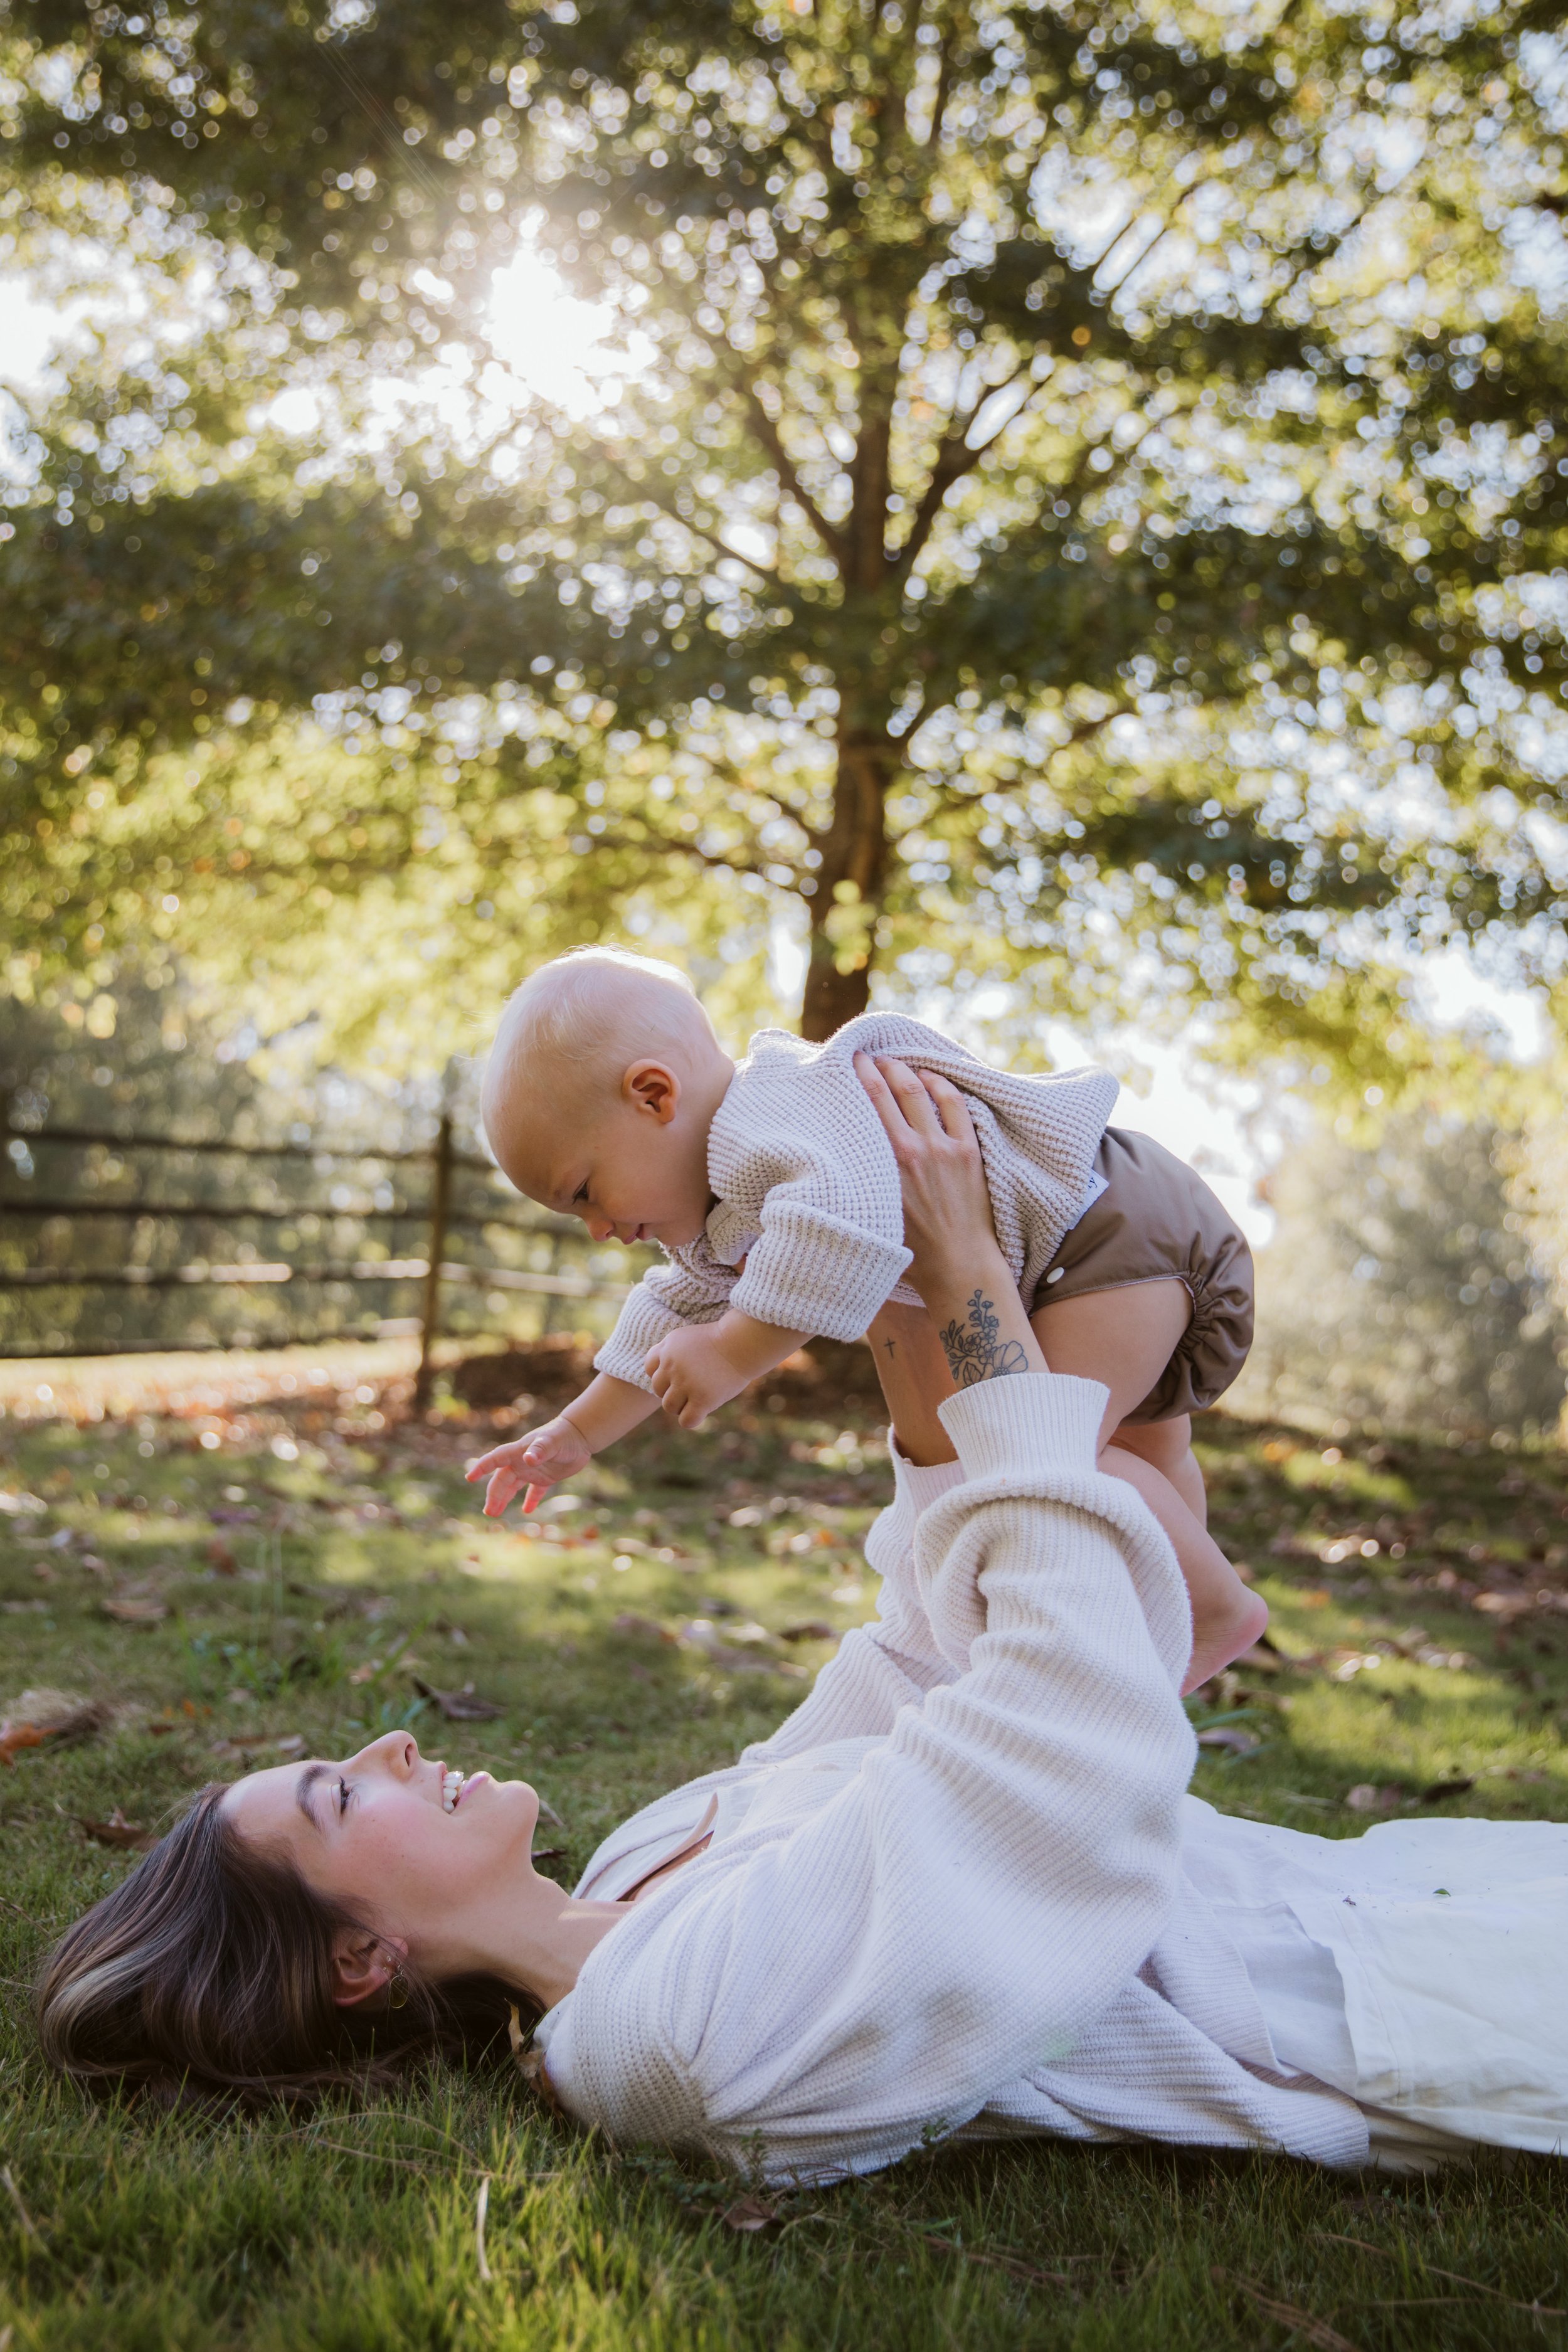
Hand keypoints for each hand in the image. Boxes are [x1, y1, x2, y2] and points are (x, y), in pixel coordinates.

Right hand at [464, 1413, 591, 1516]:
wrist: (581, 1435)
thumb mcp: (552, 1442)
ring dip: (504, 1499)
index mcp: (519, 1451)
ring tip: (495, 1513)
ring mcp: (532, 1470)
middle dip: (494, 1494)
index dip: (482, 1467)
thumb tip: (528, 1460)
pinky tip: (527, 1510)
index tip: (470, 1478)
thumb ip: (540, 1449)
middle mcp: (521, 1461)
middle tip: (489, 1512)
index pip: (496, 1459)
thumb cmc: (564, 1435)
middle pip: (502, 1479)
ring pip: (513, 1486)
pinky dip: (530, 1500)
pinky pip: (534, 1491)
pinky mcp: (546, 1477)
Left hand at [645, 1323, 747, 1429]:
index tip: (679, 1373)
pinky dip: (692, 1418)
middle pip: (658, 1389)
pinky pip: (686, 1420)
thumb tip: (654, 1371)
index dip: (663, 1374)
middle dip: (672, 1390)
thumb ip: (668, 1350)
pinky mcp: (702, 1399)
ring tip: (696, 1399)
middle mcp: (673, 1366)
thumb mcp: (687, 1337)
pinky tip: (702, 1409)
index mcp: (668, 1349)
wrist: (743, 1344)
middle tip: (691, 1387)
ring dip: (681, 1406)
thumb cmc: (719, 1340)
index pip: (650, 1369)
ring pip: (669, 1406)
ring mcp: (686, 1383)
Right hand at [853, 1052, 1003, 1300]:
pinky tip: (929, 1077)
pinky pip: (955, 1105)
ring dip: (904, 1070)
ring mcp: (943, 1148)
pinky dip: (941, 1085)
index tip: (846, 1063)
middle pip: (890, 1090)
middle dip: (875, 1066)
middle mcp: (913, 1150)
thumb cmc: (910, 1248)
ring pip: (919, 1091)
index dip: (856, 1078)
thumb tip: (839, 1154)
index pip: (867, 1106)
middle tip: (865, 1055)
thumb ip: (860, 1180)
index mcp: (886, 1164)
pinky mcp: (968, 1152)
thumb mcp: (873, 1211)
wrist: (957, 1265)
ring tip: (893, 1061)